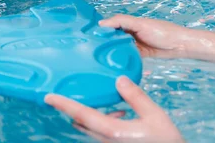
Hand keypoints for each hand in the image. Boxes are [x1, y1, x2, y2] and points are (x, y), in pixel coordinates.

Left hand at [45, 76, 183, 142]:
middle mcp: (106, 140)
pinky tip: (120, 113)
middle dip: (72, 109)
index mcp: (112, 131)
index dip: (63, 104)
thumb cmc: (166, 141)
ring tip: (98, 100)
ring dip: (89, 115)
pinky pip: (102, 132)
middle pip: (81, 122)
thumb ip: (135, 96)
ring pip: (91, 128)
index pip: (81, 114)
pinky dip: (103, 121)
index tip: (48, 96)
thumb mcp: (155, 116)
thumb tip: (119, 79)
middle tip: (66, 93)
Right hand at [99, 15, 189, 58]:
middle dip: (103, 41)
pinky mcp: (139, 54)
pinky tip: (112, 62)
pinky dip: (120, 58)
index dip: (100, 29)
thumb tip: (101, 23)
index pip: (110, 25)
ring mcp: (134, 44)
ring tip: (98, 57)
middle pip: (113, 36)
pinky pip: (126, 56)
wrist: (181, 46)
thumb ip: (121, 22)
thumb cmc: (162, 31)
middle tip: (90, 48)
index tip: (88, 36)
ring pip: (118, 46)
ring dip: (111, 50)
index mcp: (129, 22)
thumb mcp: (140, 24)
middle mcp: (130, 33)